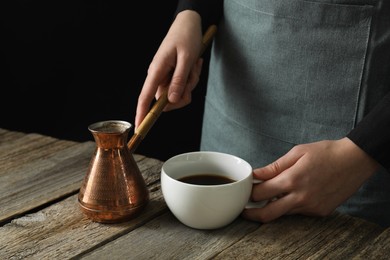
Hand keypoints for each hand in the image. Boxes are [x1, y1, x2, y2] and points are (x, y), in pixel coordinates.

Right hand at [135, 10, 203, 128]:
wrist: (188, 24)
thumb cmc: (186, 37)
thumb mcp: (186, 58)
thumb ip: (179, 80)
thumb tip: (171, 101)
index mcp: (156, 71)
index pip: (145, 97)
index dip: (142, 113)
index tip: (139, 127)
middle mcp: (157, 76)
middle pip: (167, 100)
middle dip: (185, 92)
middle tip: (193, 75)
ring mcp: (164, 77)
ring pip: (177, 94)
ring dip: (190, 83)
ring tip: (194, 65)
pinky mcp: (171, 76)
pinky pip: (182, 86)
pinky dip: (191, 79)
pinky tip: (194, 65)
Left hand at [242, 137, 378, 222]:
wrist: (355, 161)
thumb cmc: (326, 152)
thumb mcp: (297, 152)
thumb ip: (274, 167)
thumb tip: (256, 175)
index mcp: (292, 179)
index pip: (260, 193)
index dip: (250, 192)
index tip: (247, 189)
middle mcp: (300, 197)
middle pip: (267, 214)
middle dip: (252, 214)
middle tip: (245, 210)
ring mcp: (311, 207)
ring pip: (283, 214)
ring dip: (273, 207)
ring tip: (271, 196)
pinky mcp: (320, 212)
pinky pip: (298, 212)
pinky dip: (291, 206)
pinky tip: (294, 194)